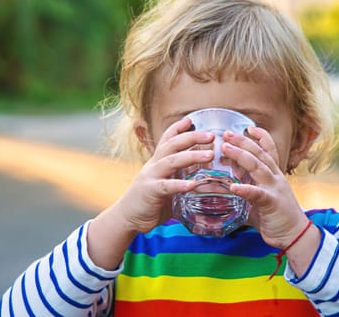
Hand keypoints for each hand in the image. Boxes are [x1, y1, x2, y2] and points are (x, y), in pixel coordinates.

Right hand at [116, 118, 214, 232]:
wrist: (127, 217)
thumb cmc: (150, 201)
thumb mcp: (165, 185)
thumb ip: (180, 180)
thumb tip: (204, 183)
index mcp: (157, 162)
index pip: (167, 139)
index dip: (178, 128)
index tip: (192, 119)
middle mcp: (153, 165)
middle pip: (172, 144)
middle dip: (192, 137)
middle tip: (211, 135)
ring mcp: (151, 177)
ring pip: (171, 161)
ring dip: (191, 156)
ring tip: (209, 155)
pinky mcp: (150, 192)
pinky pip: (166, 186)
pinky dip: (179, 184)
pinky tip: (192, 185)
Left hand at [221, 127, 308, 249]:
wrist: (295, 235)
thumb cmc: (275, 218)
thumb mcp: (259, 202)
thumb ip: (243, 196)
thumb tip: (223, 197)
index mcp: (274, 175)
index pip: (269, 151)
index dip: (260, 137)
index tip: (248, 127)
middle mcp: (276, 178)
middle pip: (260, 154)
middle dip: (243, 141)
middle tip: (226, 133)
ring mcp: (275, 188)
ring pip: (258, 167)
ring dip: (241, 156)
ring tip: (225, 149)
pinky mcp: (272, 203)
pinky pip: (257, 193)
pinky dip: (245, 189)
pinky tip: (233, 186)